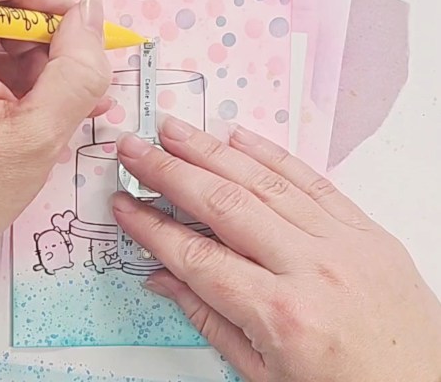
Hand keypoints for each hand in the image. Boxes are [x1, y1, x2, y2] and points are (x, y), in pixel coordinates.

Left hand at [0, 0, 110, 331]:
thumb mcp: (40, 134)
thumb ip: (76, 71)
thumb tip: (93, 13)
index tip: (70, 33)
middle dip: (49, 32)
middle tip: (79, 77)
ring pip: (2, 22)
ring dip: (45, 57)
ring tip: (77, 101)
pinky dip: (30, 71)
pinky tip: (56, 104)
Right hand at [112, 116, 440, 381]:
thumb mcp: (266, 376)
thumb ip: (210, 319)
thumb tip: (163, 278)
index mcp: (282, 316)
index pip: (196, 258)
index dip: (151, 228)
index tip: (124, 205)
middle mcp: (311, 268)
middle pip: (222, 204)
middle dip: (169, 172)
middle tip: (135, 149)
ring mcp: (342, 241)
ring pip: (262, 181)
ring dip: (210, 150)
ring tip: (174, 131)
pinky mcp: (364, 228)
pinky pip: (310, 178)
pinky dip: (269, 153)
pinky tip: (237, 136)